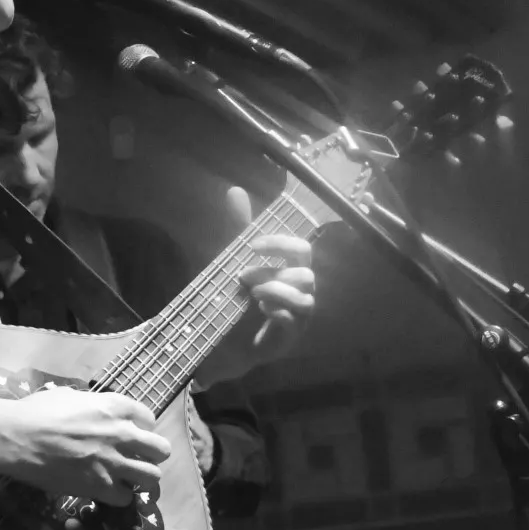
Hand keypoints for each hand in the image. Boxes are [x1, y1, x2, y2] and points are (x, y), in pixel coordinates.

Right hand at [2, 386, 170, 504]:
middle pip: (161, 449)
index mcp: (115, 406)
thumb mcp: (71, 396)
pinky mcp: (101, 486)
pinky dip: (119, 496)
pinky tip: (108, 492)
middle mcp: (123, 434)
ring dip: (141, 478)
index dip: (142, 429)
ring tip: (128, 479)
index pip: (149, 418)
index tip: (132, 435)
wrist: (19, 437)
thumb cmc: (37, 411)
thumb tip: (94, 410)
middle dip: (152, 455)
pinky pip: (126, 498)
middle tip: (137, 459)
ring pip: (152, 476)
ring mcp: (114, 462)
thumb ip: (92, 405)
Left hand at [198, 186, 315, 385]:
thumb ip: (238, 228)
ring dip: (276, 291)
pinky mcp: (291, 337)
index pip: (301, 249)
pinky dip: (277, 311)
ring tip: (252, 294)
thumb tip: (235, 190)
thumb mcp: (233, 258)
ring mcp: (300, 316)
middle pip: (305, 273)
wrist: (223, 339)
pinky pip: (295, 321)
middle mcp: (301, 291)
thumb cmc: (236, 296)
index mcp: (291, 270)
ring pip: (306, 298)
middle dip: (273, 271)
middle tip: (243, 276)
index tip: (252, 245)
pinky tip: (260, 309)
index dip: (280, 243)